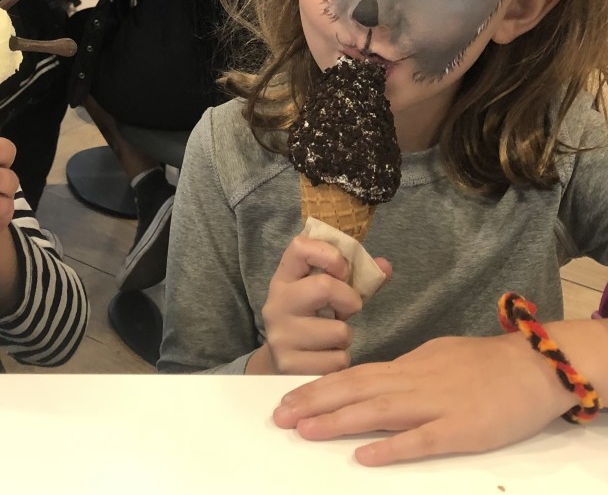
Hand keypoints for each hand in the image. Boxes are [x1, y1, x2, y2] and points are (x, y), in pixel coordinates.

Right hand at [259, 235, 390, 374]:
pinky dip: (340, 359)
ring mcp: (281, 335)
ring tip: (331, 338)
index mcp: (284, 279)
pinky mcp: (290, 364)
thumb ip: (354, 279)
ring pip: (338, 330)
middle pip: (324, 286)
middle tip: (347, 309)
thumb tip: (386, 266)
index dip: (329, 254)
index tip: (343, 270)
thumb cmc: (311, 319)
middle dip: (349, 299)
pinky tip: (325, 357)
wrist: (283, 363)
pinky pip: (337, 359)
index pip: (299, 247)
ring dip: (345, 336)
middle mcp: (277, 304)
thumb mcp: (325, 295)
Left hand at [272, 332, 571, 464]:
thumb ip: (406, 370)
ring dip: (337, 421)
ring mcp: (435, 405)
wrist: (533, 365)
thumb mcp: (436, 357)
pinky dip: (391, 448)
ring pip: (377, 411)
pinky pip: (420, 440)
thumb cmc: (486, 363)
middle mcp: (412, 382)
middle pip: (354, 389)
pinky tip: (364, 456)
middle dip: (313, 402)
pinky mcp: (461, 430)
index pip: (353, 375)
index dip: (318, 387)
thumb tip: (380, 380)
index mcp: (407, 366)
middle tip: (280, 416)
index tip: (288, 398)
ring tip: (305, 431)